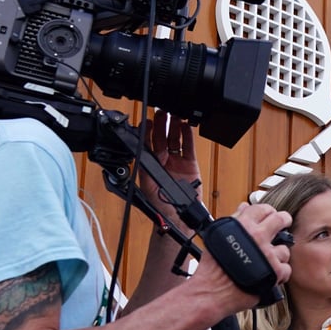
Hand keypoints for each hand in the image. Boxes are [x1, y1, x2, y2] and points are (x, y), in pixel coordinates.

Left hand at [141, 110, 200, 234]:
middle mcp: (163, 161)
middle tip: (163, 112)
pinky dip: (188, 136)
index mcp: (150, 165)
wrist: (179, 217)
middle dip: (162, 124)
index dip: (147, 131)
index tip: (148, 121)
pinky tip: (187, 126)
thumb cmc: (161, 206)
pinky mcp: (190, 164)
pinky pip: (189, 147)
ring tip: (175, 114)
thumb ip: (145, 170)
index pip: (148, 143)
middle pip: (162, 137)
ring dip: (175, 127)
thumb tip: (139, 154)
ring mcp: (177, 161)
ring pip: (175, 139)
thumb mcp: (147, 187)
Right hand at [189, 202, 292, 314]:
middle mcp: (257, 237)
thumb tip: (244, 208)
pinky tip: (270, 274)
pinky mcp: (274, 272)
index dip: (270, 212)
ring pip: (285, 249)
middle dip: (284, 221)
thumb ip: (235, 220)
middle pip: (281, 220)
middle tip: (283, 226)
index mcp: (243, 225)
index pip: (264, 209)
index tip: (271, 216)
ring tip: (268, 260)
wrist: (210, 291)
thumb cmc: (212, 268)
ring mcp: (267, 255)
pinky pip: (286, 269)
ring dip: (278, 255)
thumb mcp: (219, 236)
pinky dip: (279, 273)